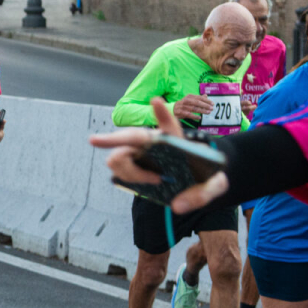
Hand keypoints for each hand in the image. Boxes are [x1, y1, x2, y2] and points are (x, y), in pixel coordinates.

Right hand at [88, 97, 230, 212]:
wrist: (201, 180)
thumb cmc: (206, 177)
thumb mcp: (213, 187)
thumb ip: (200, 195)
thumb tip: (176, 206)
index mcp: (175, 140)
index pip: (169, 124)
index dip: (162, 113)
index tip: (157, 101)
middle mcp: (154, 142)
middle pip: (128, 137)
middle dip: (110, 139)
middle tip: (94, 141)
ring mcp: (142, 154)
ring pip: (118, 158)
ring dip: (129, 172)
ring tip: (153, 180)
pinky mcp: (135, 166)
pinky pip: (120, 171)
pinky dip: (128, 179)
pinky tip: (145, 183)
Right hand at [175, 93, 212, 124]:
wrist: (172, 109)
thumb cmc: (184, 104)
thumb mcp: (190, 100)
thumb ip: (198, 98)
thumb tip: (206, 95)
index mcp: (189, 96)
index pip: (199, 98)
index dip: (206, 100)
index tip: (212, 104)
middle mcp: (186, 100)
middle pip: (197, 102)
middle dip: (205, 105)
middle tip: (211, 108)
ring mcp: (183, 106)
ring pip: (194, 108)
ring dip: (202, 111)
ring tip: (208, 112)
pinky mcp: (180, 112)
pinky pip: (189, 114)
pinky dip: (194, 116)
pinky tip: (199, 118)